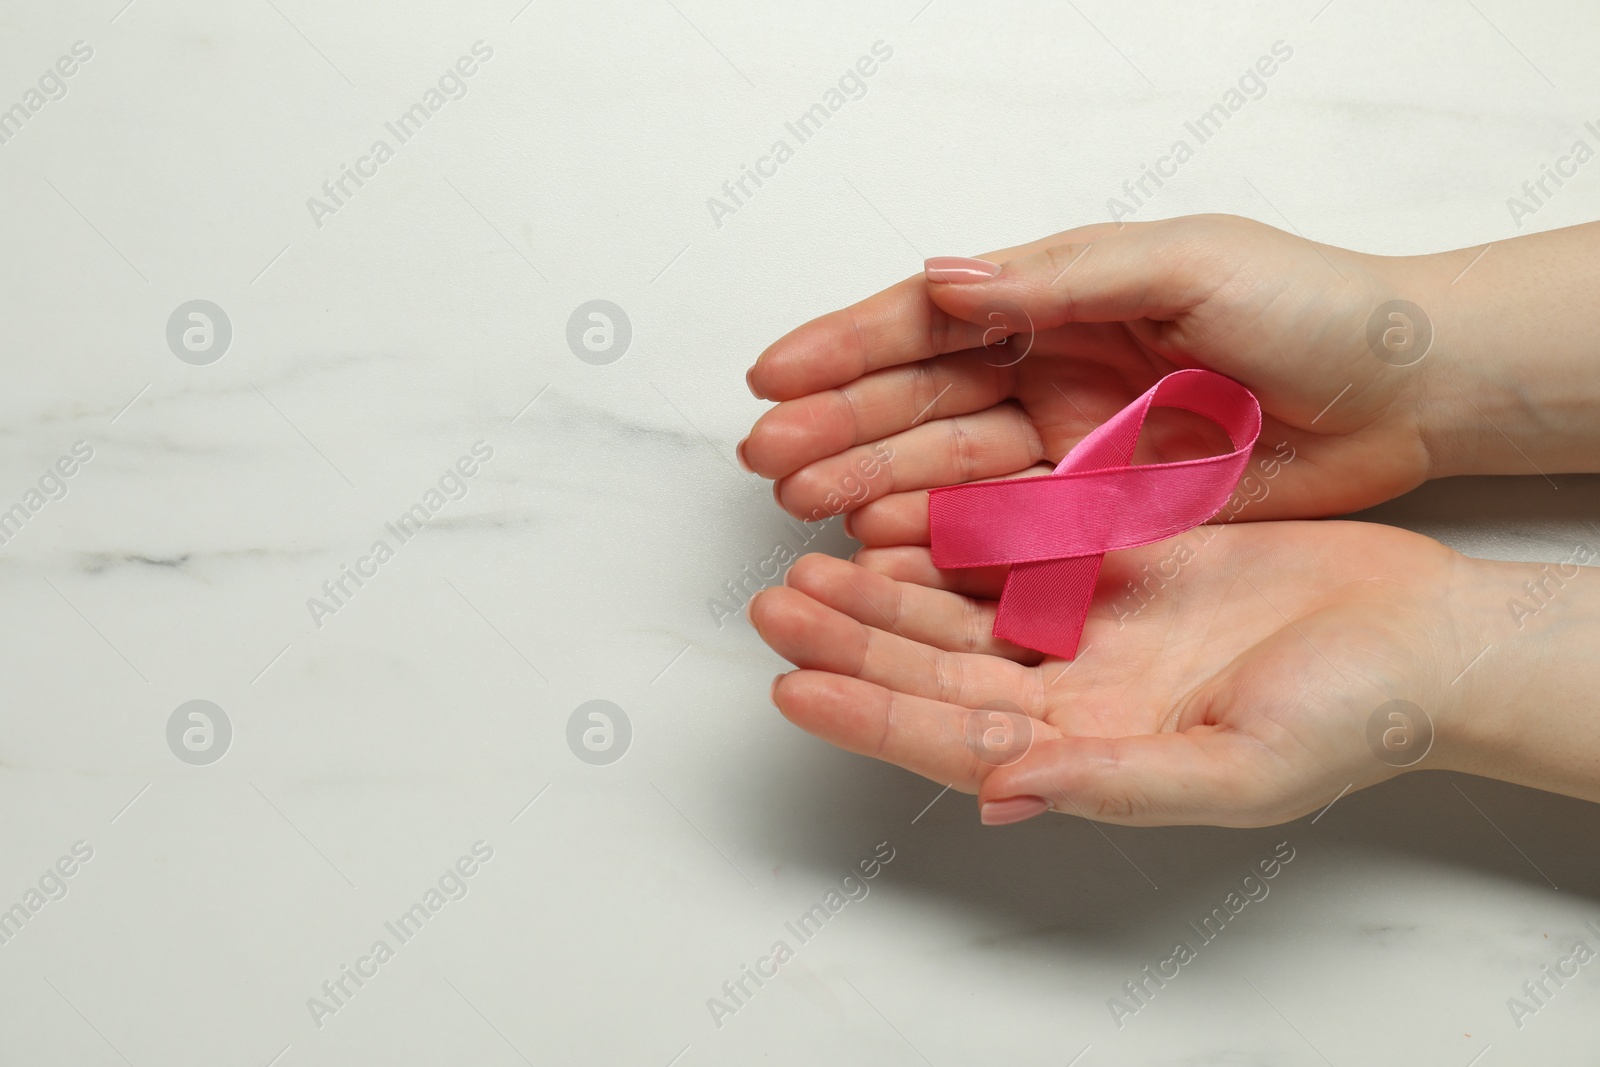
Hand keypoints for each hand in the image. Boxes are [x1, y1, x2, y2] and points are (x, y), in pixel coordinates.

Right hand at [741, 214, 1445, 544]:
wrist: (1404, 389)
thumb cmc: (1308, 306)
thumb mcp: (1183, 266)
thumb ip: (1060, 278)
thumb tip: (942, 279)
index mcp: (1060, 298)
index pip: (928, 323)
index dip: (845, 347)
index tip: (772, 376)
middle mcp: (1052, 370)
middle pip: (920, 402)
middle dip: (838, 427)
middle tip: (767, 459)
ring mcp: (1072, 446)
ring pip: (951, 470)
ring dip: (876, 485)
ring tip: (809, 511)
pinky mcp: (1105, 513)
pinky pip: (1008, 531)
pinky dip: (946, 542)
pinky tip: (889, 549)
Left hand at [748, 520, 1488, 826]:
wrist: (1419, 634)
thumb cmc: (1353, 717)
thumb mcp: (1239, 769)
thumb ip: (1117, 783)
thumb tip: (1004, 794)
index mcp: (1087, 755)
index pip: (950, 741)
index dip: (868, 717)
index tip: (791, 685)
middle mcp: (1071, 696)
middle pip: (933, 672)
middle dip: (850, 643)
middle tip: (773, 605)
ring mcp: (1087, 629)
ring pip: (956, 611)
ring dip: (882, 589)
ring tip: (807, 559)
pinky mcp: (1110, 564)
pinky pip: (1010, 547)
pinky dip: (951, 533)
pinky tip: (897, 514)